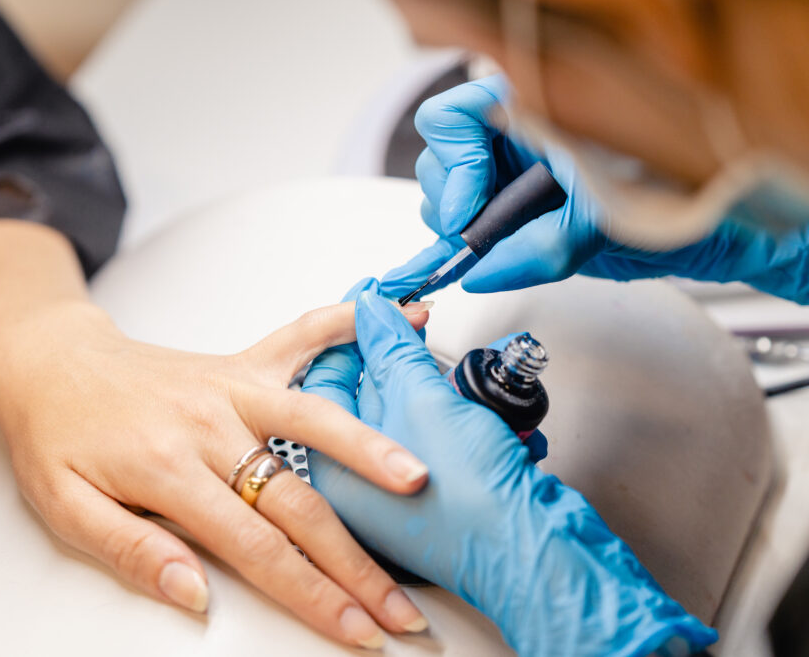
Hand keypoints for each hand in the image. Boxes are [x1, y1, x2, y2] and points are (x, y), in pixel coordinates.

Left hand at [0, 299, 433, 648]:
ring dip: (370, 451)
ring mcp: (231, 386)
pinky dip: (348, 326)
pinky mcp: (240, 362)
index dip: (313, 594)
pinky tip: (394, 322)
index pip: (257, 547)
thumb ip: (132, 550)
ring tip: (418, 482)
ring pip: (314, 421)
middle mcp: (209, 425)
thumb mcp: (66, 508)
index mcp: (167, 470)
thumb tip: (195, 593)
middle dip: (356, 563)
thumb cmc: (57, 436)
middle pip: (298, 503)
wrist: (49, 362)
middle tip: (401, 608)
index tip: (357, 629)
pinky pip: (302, 337)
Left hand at [302, 284, 716, 655]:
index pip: (328, 379)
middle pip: (372, 397)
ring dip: (448, 392)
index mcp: (332, 467)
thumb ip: (392, 349)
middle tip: (428, 334)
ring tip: (476, 381)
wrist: (533, 553)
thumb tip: (370, 310)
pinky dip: (469, 424)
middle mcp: (357, 487)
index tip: (385, 307)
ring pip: (415, 418)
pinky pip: (444, 444)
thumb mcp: (423, 401)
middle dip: (410, 364)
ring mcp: (398, 498)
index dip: (358, 333)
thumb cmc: (470, 497)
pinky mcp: (439, 501)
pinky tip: (495, 421)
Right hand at [382, 74, 808, 304]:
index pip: (458, 115)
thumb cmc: (690, 203)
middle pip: (444, 156)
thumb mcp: (613, 220)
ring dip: (464, 228)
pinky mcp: (522, 208)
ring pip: (451, 192)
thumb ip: (544, 246)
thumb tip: (482, 269)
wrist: (719, 235)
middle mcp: (525, 133)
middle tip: (481, 240)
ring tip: (502, 251)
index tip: (469, 213)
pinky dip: (465, 246)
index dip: (455, 164)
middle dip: (454, 202)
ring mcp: (519, 171)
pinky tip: (473, 261)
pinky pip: (471, 222)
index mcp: (545, 107)